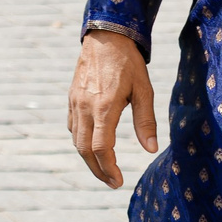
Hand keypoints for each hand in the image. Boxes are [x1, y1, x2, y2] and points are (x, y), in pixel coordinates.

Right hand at [69, 27, 157, 188]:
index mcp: (103, 107)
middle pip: (83, 149)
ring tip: (104, 168)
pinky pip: (72, 126)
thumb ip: (145, 120)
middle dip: (97, 169)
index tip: (118, 181)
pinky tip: (92, 143)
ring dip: (88, 158)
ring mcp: (75, 103)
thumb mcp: (144, 90)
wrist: (105, 39)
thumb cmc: (128, 64)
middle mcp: (84, 107)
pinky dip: (81, 140)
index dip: (109, 168)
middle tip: (111, 182)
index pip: (101, 147)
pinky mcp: (71, 98)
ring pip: (75, 139)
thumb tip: (150, 148)